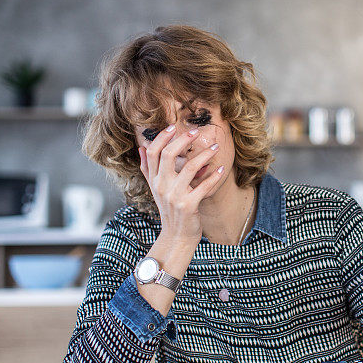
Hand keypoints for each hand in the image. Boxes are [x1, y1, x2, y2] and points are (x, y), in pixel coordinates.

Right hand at [138, 125, 223, 242]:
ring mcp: (174, 196)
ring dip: (204, 155)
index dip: (162, 137)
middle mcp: (161, 186)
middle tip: (196, 131)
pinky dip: (214, 176)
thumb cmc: (169, 209)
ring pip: (188, 168)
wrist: (176, 235)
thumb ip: (148, 169)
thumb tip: (141, 147)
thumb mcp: (156, 189)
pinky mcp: (189, 205)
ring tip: (215, 147)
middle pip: (167, 155)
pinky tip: (221, 168)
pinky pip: (204, 186)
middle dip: (182, 140)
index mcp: (154, 180)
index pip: (152, 153)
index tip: (173, 127)